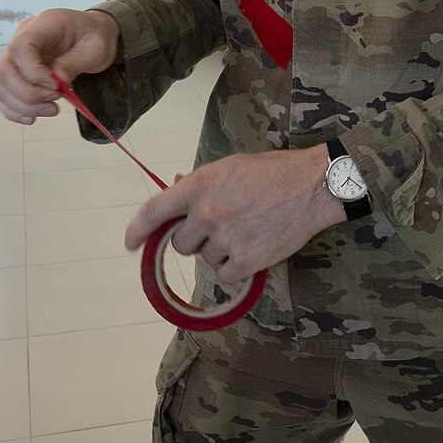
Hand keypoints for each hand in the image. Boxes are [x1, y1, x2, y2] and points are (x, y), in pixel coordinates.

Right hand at [0, 8, 118, 124]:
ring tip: (51, 109)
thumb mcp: (95, 47)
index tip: (55, 85)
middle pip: (3, 69)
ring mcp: (15, 56)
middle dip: (27, 94)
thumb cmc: (94, 37)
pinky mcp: (15, 72)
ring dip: (22, 105)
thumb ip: (73, 62)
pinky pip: (2, 94)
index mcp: (43, 25)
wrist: (92, 35)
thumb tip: (57, 81)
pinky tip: (33, 116)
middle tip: (54, 100)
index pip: (20, 47)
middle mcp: (22, 38)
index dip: (33, 72)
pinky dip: (14, 110)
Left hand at [125, 146, 343, 281]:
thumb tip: (175, 187)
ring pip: (206, 259)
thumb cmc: (272, 171)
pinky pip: (226, 275)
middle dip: (194, 239)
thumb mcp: (230, 167)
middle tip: (220, 226)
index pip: (154, 211)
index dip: (137, 230)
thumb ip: (200, 183)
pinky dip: (236, 267)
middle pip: (180, 244)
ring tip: (246, 231)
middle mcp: (207, 214)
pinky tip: (252, 249)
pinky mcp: (248, 260)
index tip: (130, 244)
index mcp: (199, 187)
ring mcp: (226, 239)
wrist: (312, 186)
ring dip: (219, 251)